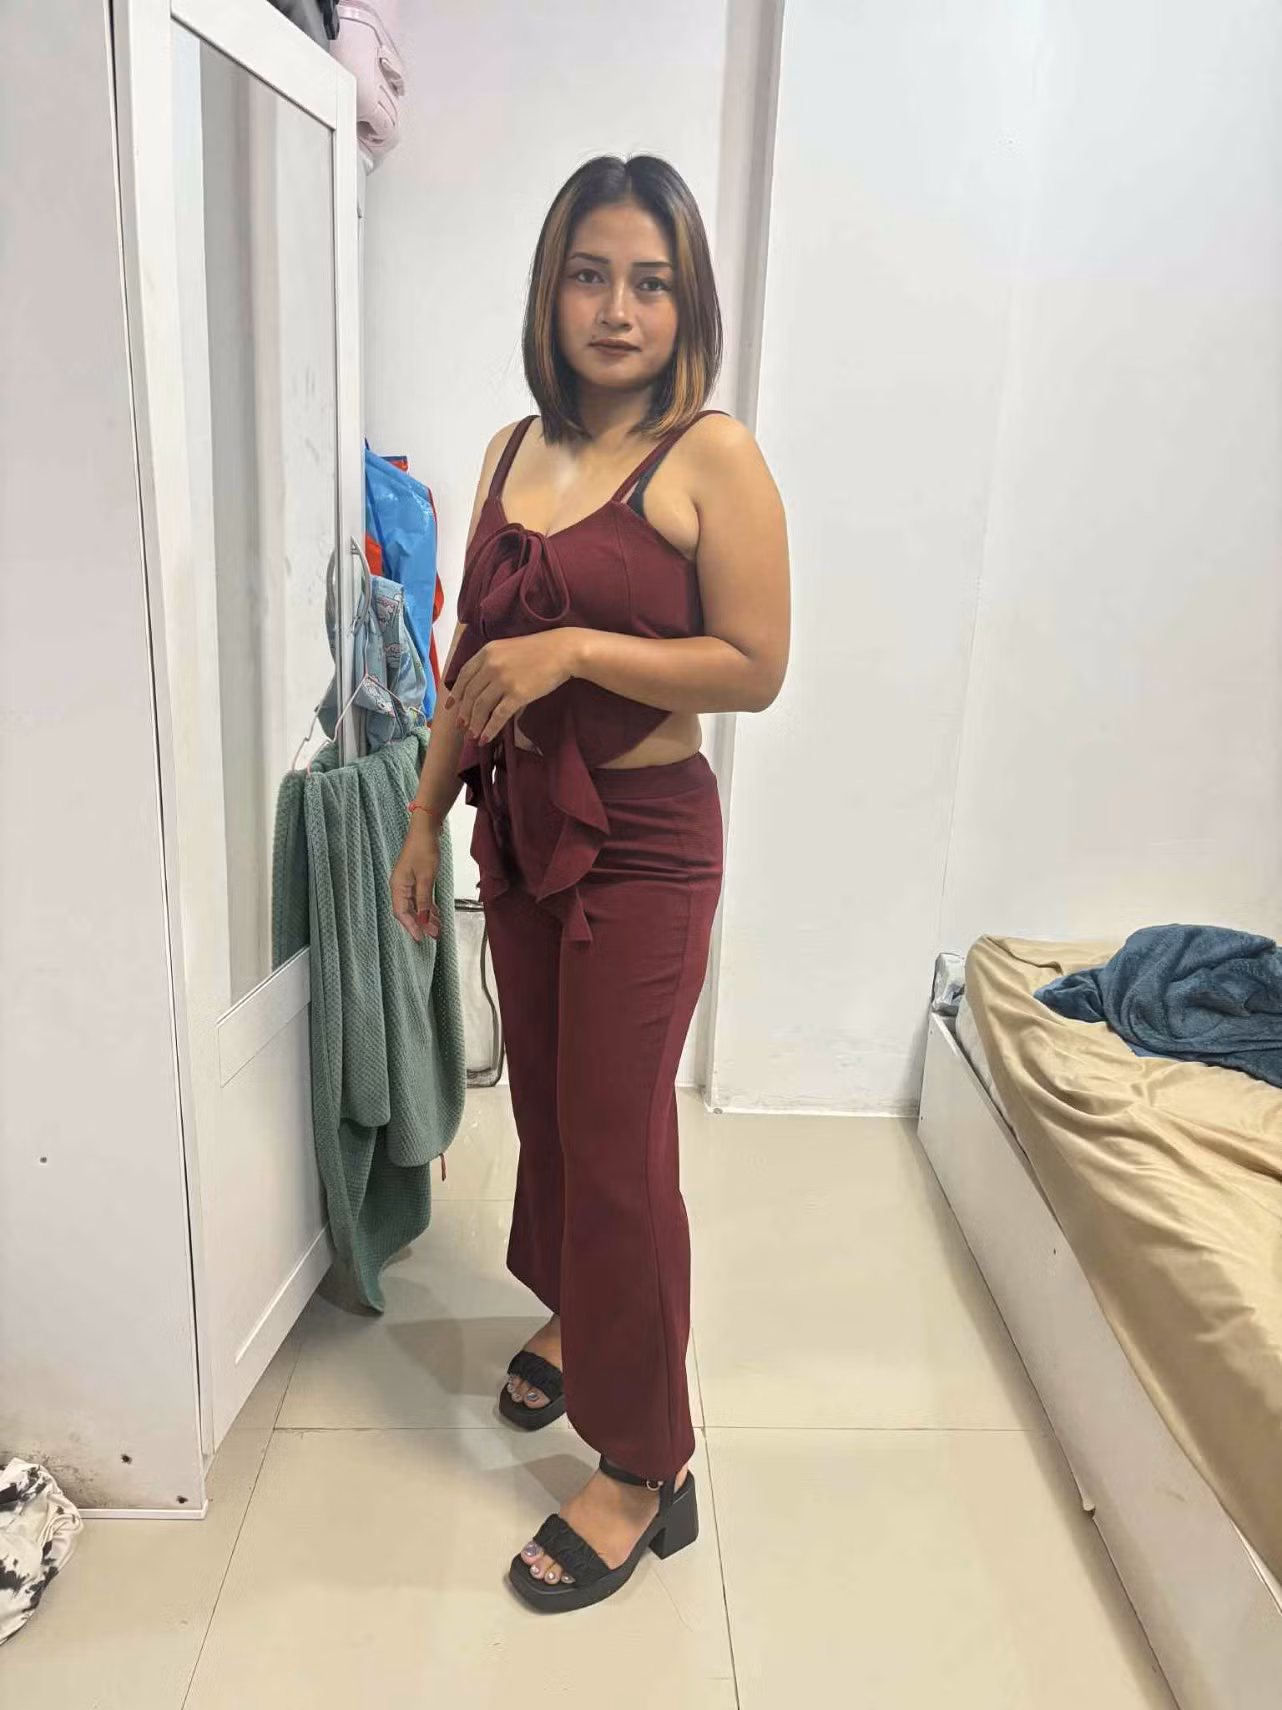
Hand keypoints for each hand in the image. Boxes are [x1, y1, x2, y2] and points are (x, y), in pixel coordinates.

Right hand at [390, 816, 441, 942]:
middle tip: (434, 934)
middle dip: (420, 923)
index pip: (402, 912)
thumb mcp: (426, 877)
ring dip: (425, 916)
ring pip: (415, 905)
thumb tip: (423, 919)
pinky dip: (427, 906)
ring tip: (437, 926)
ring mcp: (407, 882)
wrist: (426, 829)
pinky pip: (419, 897)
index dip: (411, 926)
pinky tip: (435, 912)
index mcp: (398, 886)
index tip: (421, 937)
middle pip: (408, 911)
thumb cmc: (424, 849)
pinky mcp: (415, 878)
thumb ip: (424, 899)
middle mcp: (400, 886)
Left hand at [446, 631, 579, 744]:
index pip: (464, 675)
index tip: (450, 706)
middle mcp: (491, 665)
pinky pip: (498, 716)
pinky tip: (486, 738)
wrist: (562, 651)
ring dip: (475, 724)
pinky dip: (490, 729)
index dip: (455, 693)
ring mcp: (504, 680)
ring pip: (481, 706)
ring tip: (472, 735)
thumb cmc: (539, 649)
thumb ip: (492, 663)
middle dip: (463, 713)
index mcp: (487, 652)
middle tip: (461, 726)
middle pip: (470, 694)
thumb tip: (481, 687)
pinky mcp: (517, 694)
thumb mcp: (508, 649)